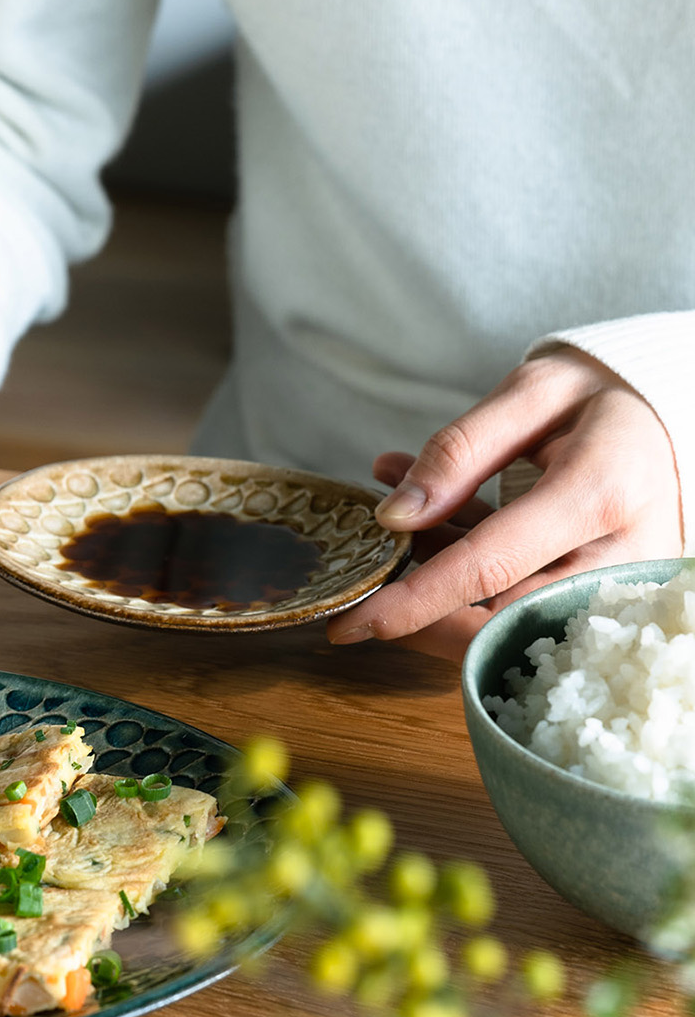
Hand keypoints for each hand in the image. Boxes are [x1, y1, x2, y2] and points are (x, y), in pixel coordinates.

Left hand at [326, 349, 682, 660]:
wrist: (669, 421)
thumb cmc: (603, 397)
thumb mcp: (532, 393)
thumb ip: (460, 450)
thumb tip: (393, 517)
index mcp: (600, 492)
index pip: (490, 567)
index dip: (416, 600)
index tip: (353, 620)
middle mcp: (620, 556)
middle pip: (500, 619)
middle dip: (419, 614)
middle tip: (361, 581)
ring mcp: (619, 588)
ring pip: (506, 623)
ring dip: (436, 589)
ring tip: (397, 524)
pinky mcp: (605, 602)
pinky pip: (520, 611)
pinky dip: (461, 581)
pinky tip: (425, 526)